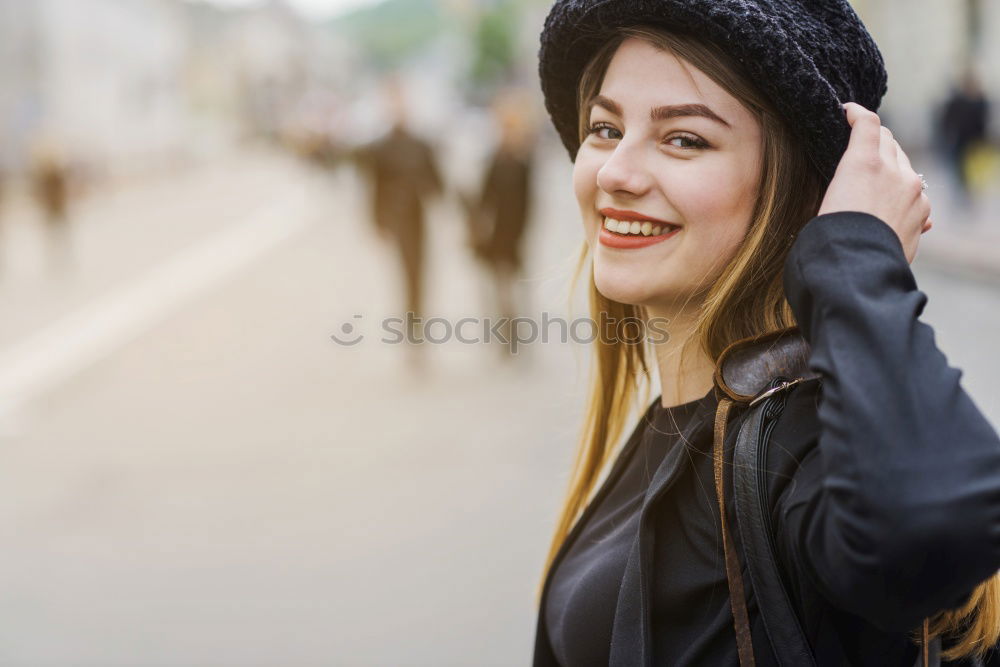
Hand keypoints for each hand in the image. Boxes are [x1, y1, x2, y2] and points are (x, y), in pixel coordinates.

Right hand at [818, 102, 932, 263]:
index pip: (867, 123)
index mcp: (864, 163)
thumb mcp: (825, 200)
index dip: (856, 113)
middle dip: (875, 139)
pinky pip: (916, 193)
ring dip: (892, 166)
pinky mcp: (922, 212)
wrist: (858, 269)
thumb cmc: (831, 237)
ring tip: (877, 179)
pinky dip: (904, 194)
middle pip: (888, 140)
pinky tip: (893, 205)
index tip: (848, 112)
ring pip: (904, 165)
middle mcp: (894, 170)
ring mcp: (913, 191)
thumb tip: (848, 179)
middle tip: (860, 145)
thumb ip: (844, 178)